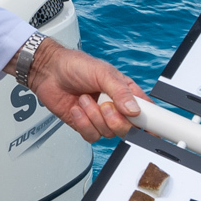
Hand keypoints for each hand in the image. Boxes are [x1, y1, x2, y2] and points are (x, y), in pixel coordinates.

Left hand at [27, 39, 143, 140]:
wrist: (48, 71)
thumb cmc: (76, 65)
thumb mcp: (102, 72)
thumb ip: (120, 91)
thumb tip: (134, 110)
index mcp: (126, 92)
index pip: (146, 112)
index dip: (152, 122)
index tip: (151, 127)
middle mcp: (115, 106)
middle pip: (129, 129)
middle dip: (116, 121)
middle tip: (105, 106)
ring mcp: (100, 117)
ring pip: (108, 133)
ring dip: (94, 117)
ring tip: (84, 99)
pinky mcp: (84, 125)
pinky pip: (91, 135)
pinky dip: (83, 123)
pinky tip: (77, 109)